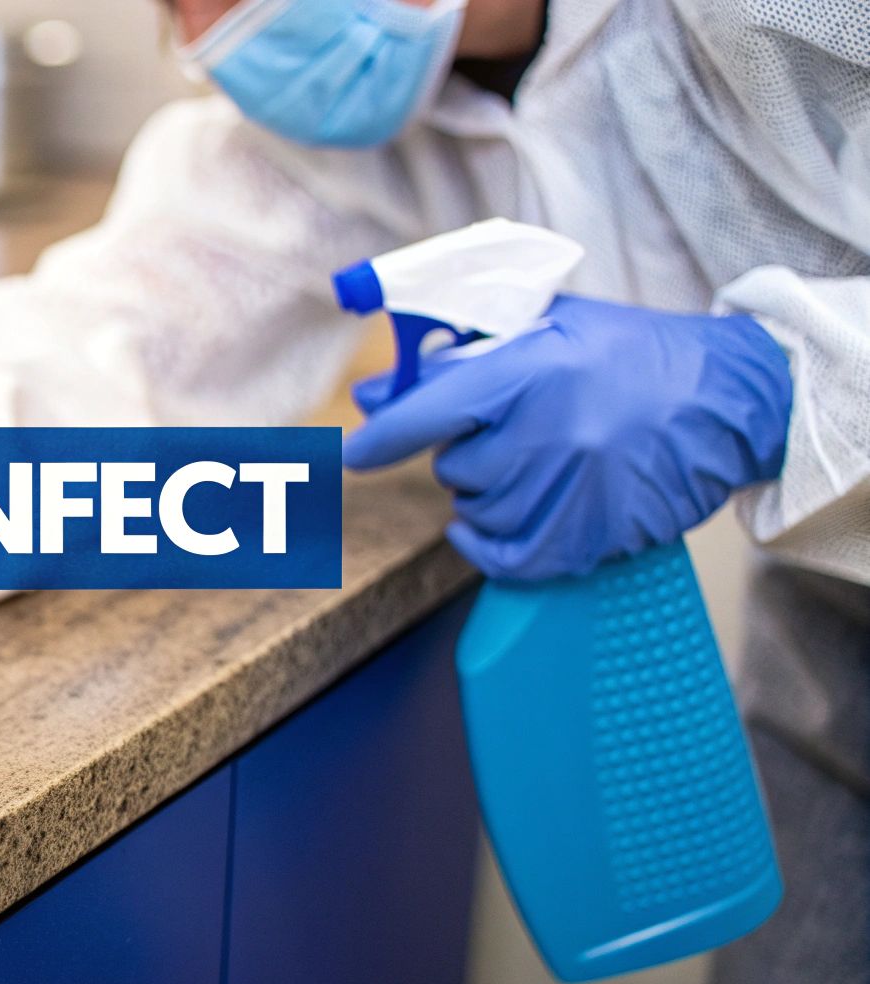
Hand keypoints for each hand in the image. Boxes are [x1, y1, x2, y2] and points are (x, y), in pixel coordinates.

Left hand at [343, 294, 792, 580]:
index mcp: (530, 373)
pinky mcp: (592, 536)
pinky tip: (486, 525)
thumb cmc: (629, 354)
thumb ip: (458, 355)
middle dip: (465, 452)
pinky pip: (506, 559)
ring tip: (533, 461)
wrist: (727, 399)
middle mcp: (548, 435)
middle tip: (508, 430)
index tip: (354, 454)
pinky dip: (487, 545)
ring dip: (486, 494)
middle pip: (454, 467)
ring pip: (477, 511)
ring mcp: (571, 491)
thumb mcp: (545, 327)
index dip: (383, 436)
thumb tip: (373, 394)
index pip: (429, 413)